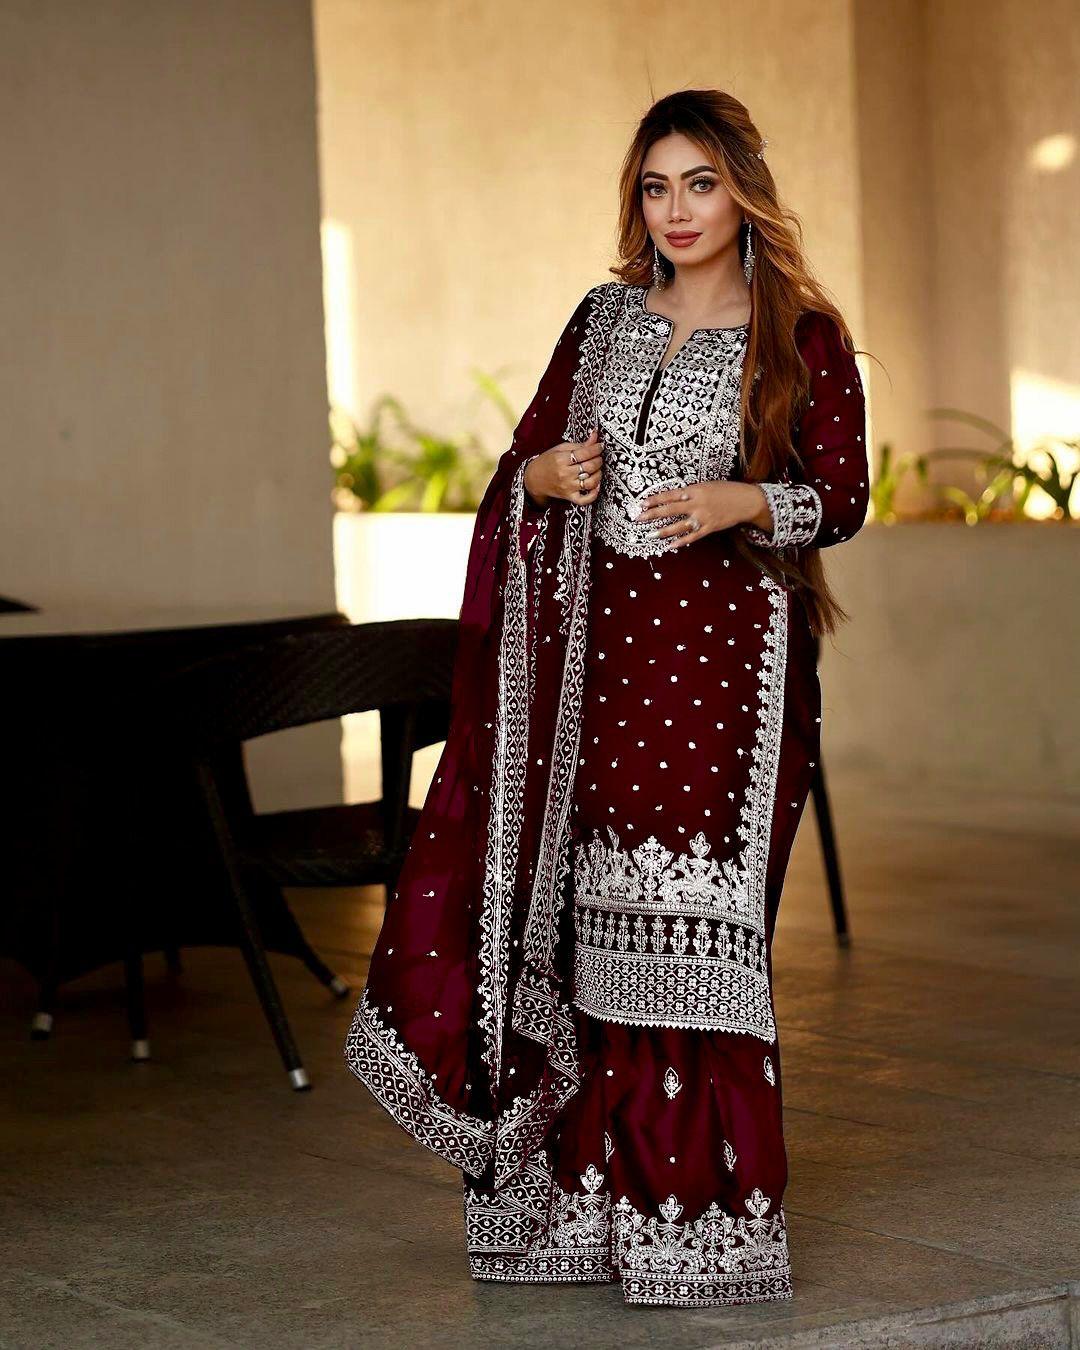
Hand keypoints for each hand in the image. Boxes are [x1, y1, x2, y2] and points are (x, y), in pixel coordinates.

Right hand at [523, 428, 602, 506]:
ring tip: (596, 470)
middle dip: (598, 460)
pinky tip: (596, 486)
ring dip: (598, 474)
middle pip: (590, 466)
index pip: (585, 453)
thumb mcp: (560, 449)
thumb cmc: (547, 462)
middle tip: (598, 457)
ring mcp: (568, 486)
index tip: (599, 446)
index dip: (596, 448)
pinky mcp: (569, 496)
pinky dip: (593, 495)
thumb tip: (595, 437)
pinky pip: (584, 500)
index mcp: (561, 459)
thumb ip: (579, 444)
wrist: (534, 479)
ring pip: (591, 482)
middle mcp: (565, 474)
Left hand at [635, 481, 771, 548]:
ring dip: (663, 531)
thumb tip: (674, 498)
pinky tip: (670, 545)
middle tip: (638, 519)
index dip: (655, 499)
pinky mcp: (709, 528)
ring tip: (650, 535)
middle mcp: (697, 504)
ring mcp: (703, 517)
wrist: (746, 501)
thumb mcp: (706, 486)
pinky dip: (681, 541)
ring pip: (679, 526)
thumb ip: (690, 492)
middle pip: (670, 510)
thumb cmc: (726, 490)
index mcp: (695, 490)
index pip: (670, 495)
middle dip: (653, 515)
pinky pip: (692, 536)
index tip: (642, 503)